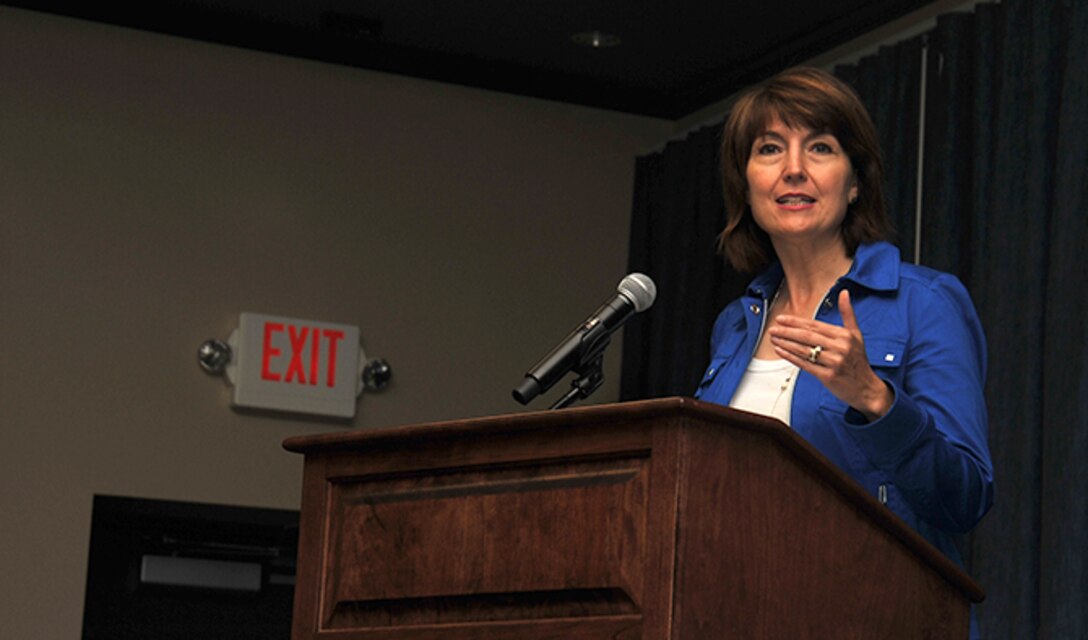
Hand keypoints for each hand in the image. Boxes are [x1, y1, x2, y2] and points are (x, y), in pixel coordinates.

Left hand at [767, 289, 893, 420]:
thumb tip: (844, 293)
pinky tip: (780, 351)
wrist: (866, 387)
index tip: (782, 319)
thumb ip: (848, 313)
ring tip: (773, 338)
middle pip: (807, 337)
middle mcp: (840, 348)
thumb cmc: (858, 360)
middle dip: (787, 332)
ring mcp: (834, 362)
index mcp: (844, 335)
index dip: (796, 322)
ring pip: (804, 350)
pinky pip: (805, 364)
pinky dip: (790, 357)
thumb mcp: (856, 334)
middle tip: (773, 328)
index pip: (815, 326)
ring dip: (785, 343)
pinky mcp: (828, 376)